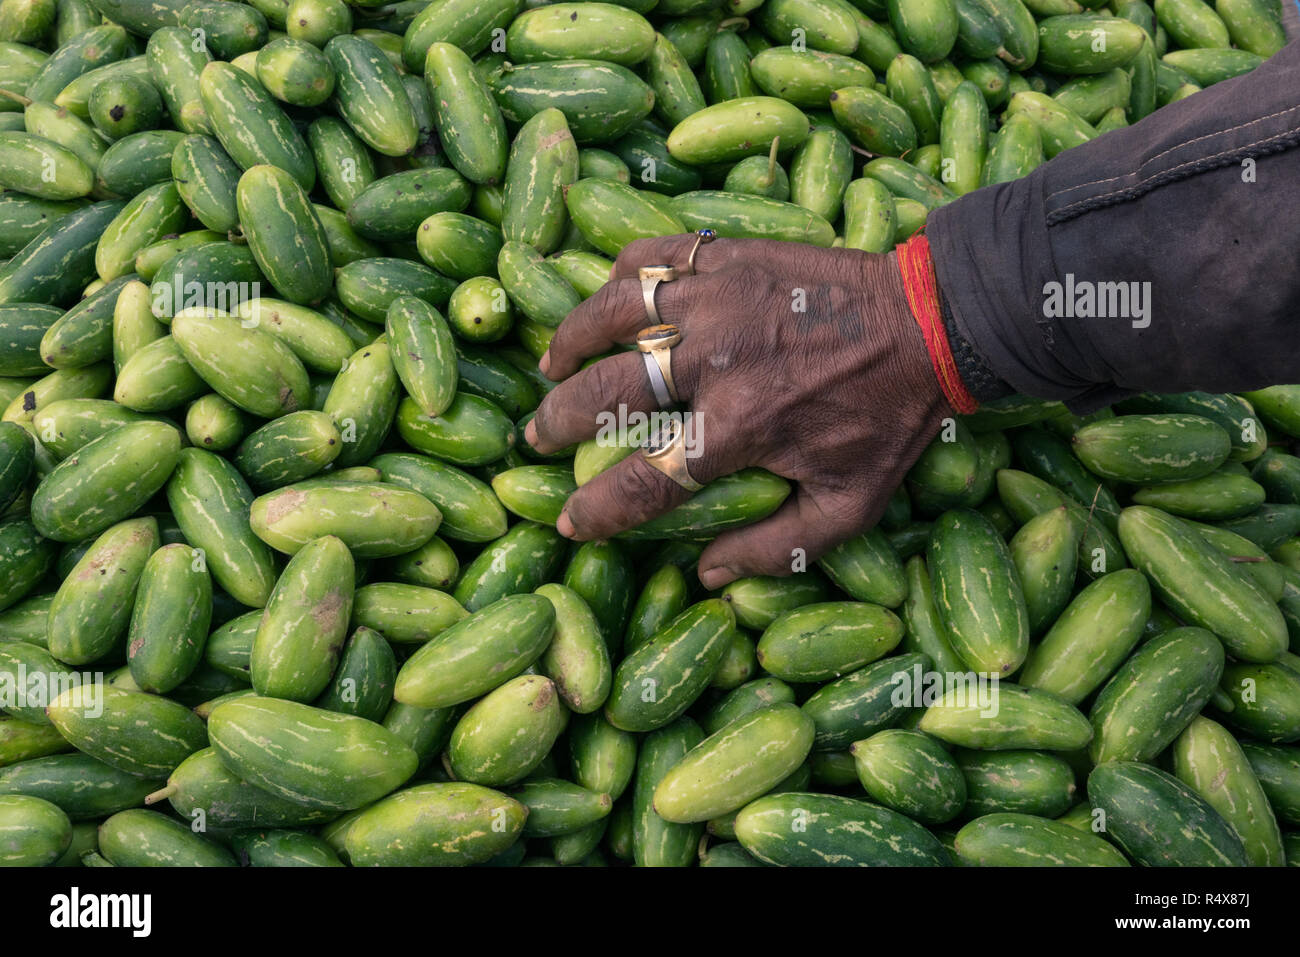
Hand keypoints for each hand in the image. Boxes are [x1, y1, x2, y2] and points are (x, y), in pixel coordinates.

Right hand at [524, 234, 953, 589]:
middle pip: (606, 393)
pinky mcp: (729, 256)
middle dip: (558, 420)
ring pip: (612, 313)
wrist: (934, 322)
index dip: (597, 509)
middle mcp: (714, 361)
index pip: (644, 480)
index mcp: (740, 429)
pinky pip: (651, 256)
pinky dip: (617, 276)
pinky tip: (605, 298)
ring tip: (550, 362)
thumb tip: (705, 574)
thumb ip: (775, 547)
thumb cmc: (890, 418)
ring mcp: (717, 298)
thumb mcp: (849, 506)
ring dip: (570, 342)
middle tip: (538, 434)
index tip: (570, 521)